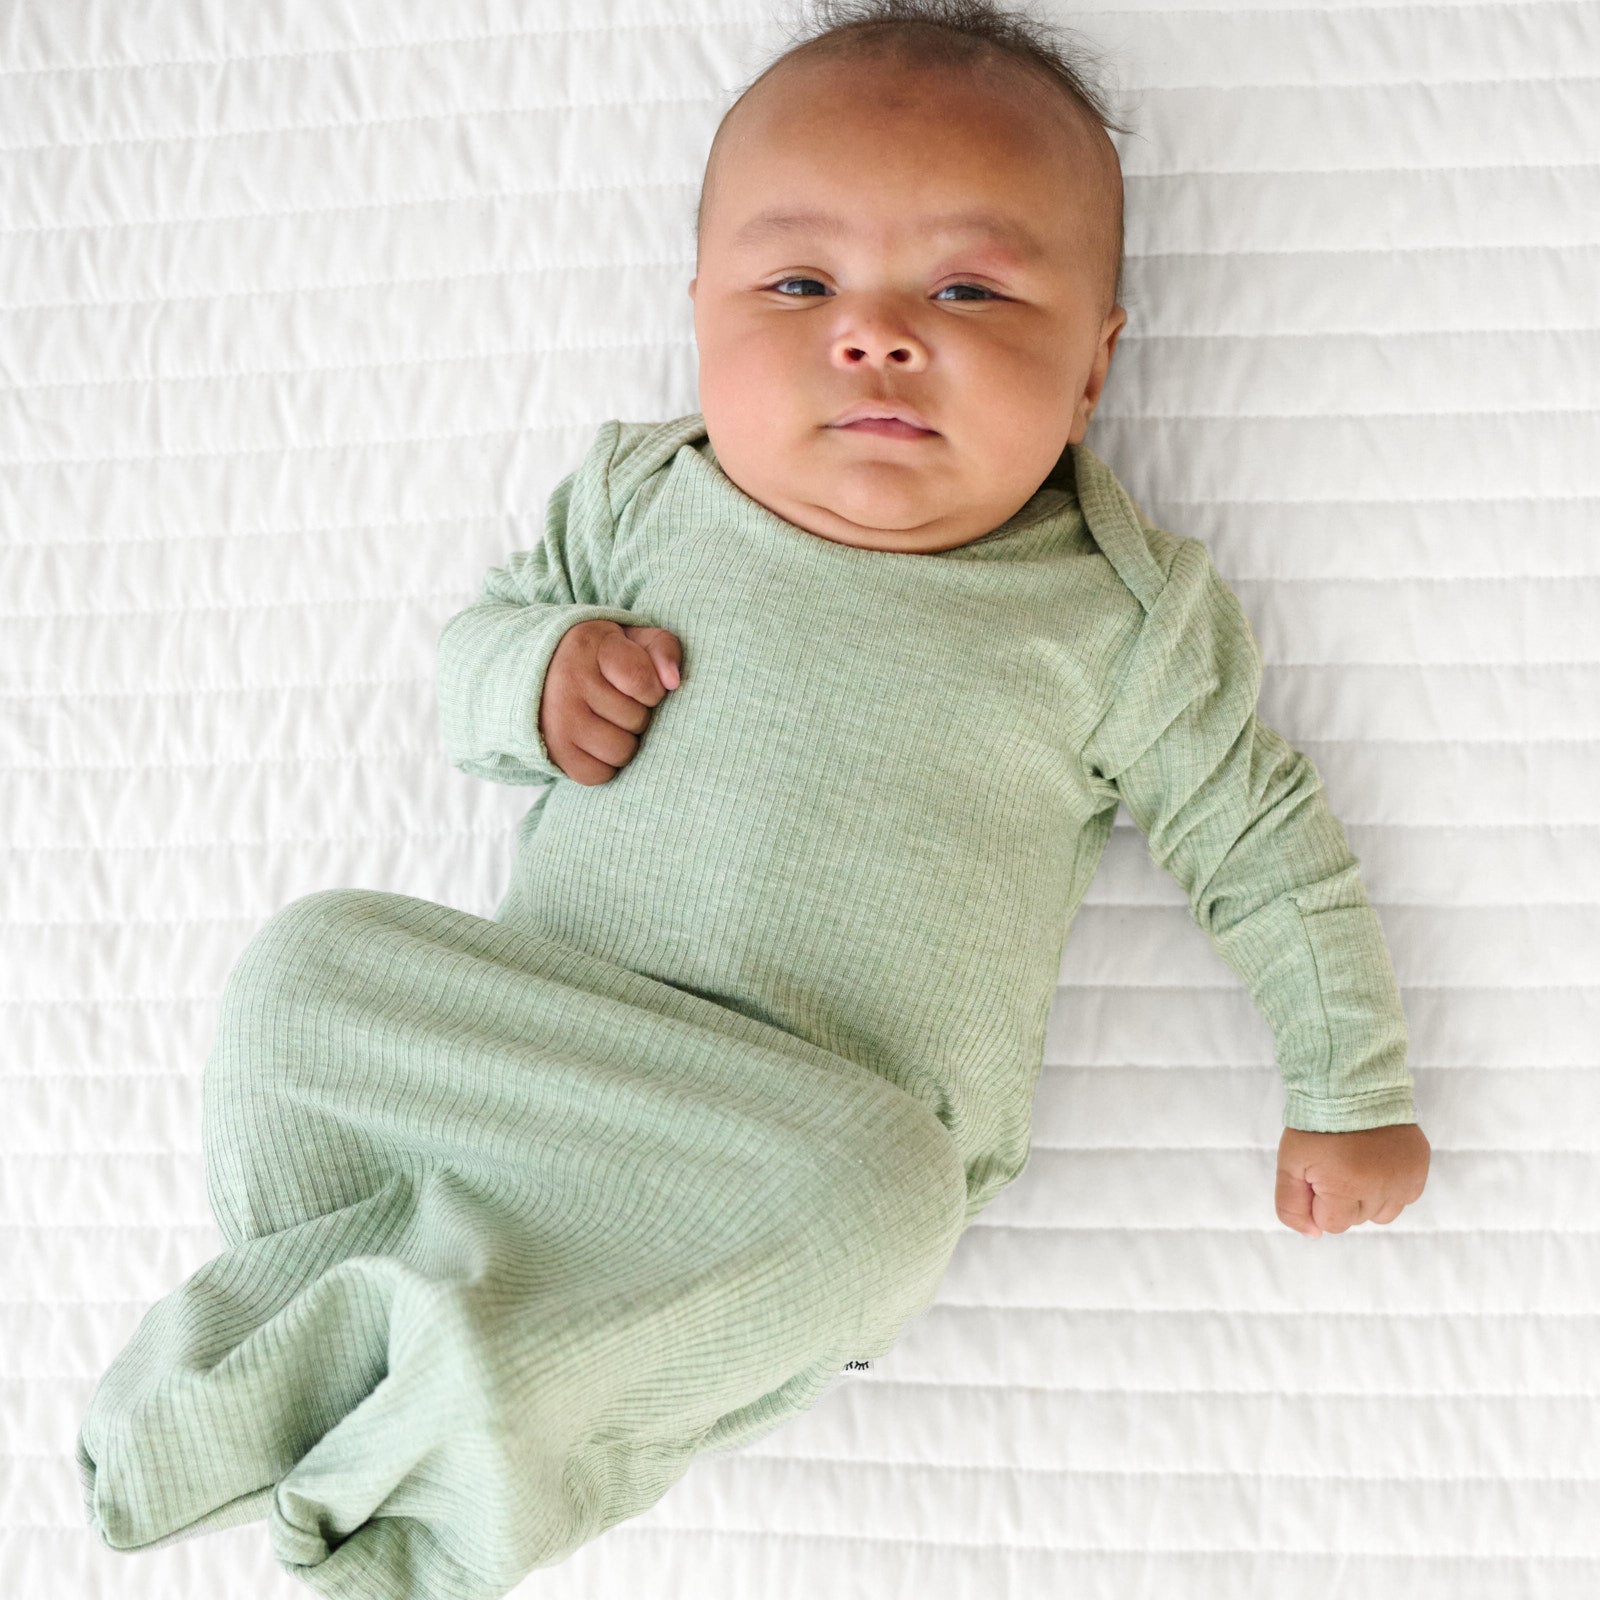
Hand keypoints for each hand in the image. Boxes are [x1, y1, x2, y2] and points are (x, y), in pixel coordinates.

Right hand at [539, 620, 682, 784]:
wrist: (543, 677)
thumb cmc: (603, 659)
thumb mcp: (633, 641)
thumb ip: (663, 649)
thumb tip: (673, 682)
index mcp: (588, 645)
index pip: (640, 680)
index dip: (653, 690)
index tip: (642, 685)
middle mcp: (568, 681)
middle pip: (636, 720)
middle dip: (638, 715)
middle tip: (617, 703)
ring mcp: (558, 719)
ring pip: (621, 751)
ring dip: (625, 742)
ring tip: (609, 723)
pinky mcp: (554, 751)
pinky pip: (599, 774)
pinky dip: (605, 765)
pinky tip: (595, 743)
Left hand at [1274, 1122, 1429, 1236]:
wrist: (1351, 1086)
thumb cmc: (1315, 1125)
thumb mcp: (1289, 1163)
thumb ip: (1292, 1205)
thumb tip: (1314, 1234)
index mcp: (1347, 1187)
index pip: (1332, 1224)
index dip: (1319, 1200)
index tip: (1318, 1173)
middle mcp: (1382, 1188)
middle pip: (1357, 1219)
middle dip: (1342, 1198)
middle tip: (1337, 1162)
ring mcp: (1405, 1179)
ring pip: (1382, 1212)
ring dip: (1368, 1195)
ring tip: (1357, 1162)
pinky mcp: (1420, 1168)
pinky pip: (1404, 1196)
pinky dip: (1389, 1185)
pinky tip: (1377, 1160)